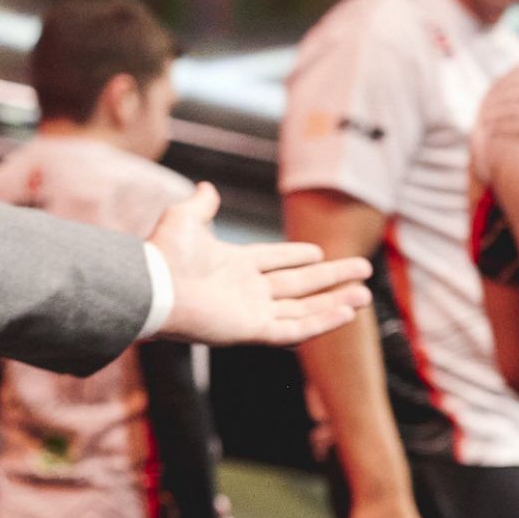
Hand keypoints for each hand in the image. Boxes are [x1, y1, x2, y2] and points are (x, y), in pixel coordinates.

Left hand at [154, 184, 371, 345]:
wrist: (154, 286)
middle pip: (299, 286)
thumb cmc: (165, 254)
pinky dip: (321, 322)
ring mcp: (252, 312)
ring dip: (334, 302)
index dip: (296, 257)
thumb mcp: (185, 219)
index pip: (275, 262)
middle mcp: (246, 291)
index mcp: (233, 266)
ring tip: (364, 294)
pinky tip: (346, 313)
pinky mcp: (253, 330)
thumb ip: (201, 205)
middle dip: (331, 279)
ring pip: (303, 309)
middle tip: (364, 271)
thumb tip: (206, 187)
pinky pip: (295, 328)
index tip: (320, 252)